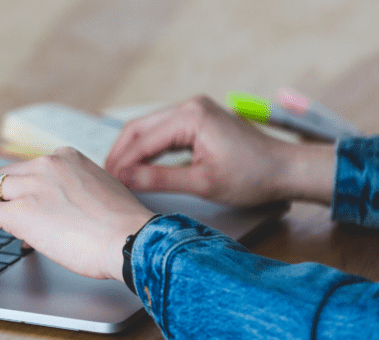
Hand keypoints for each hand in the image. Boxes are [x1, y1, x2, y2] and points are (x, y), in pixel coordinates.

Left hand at [0, 147, 154, 281]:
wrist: (131, 239)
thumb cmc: (124, 226)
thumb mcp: (99, 193)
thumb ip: (73, 193)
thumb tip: (58, 213)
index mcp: (66, 158)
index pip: (27, 168)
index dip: (16, 189)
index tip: (16, 203)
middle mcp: (45, 165)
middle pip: (1, 175)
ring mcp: (31, 186)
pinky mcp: (20, 212)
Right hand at [104, 95, 334, 206]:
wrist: (286, 169)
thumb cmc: (253, 176)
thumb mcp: (203, 182)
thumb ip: (160, 179)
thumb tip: (124, 178)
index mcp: (190, 116)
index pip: (143, 139)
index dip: (121, 162)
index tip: (107, 183)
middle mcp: (189, 106)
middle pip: (140, 128)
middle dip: (120, 153)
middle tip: (104, 178)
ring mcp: (194, 110)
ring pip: (149, 129)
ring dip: (131, 151)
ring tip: (116, 174)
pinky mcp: (198, 119)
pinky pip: (163, 132)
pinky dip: (148, 149)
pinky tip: (138, 165)